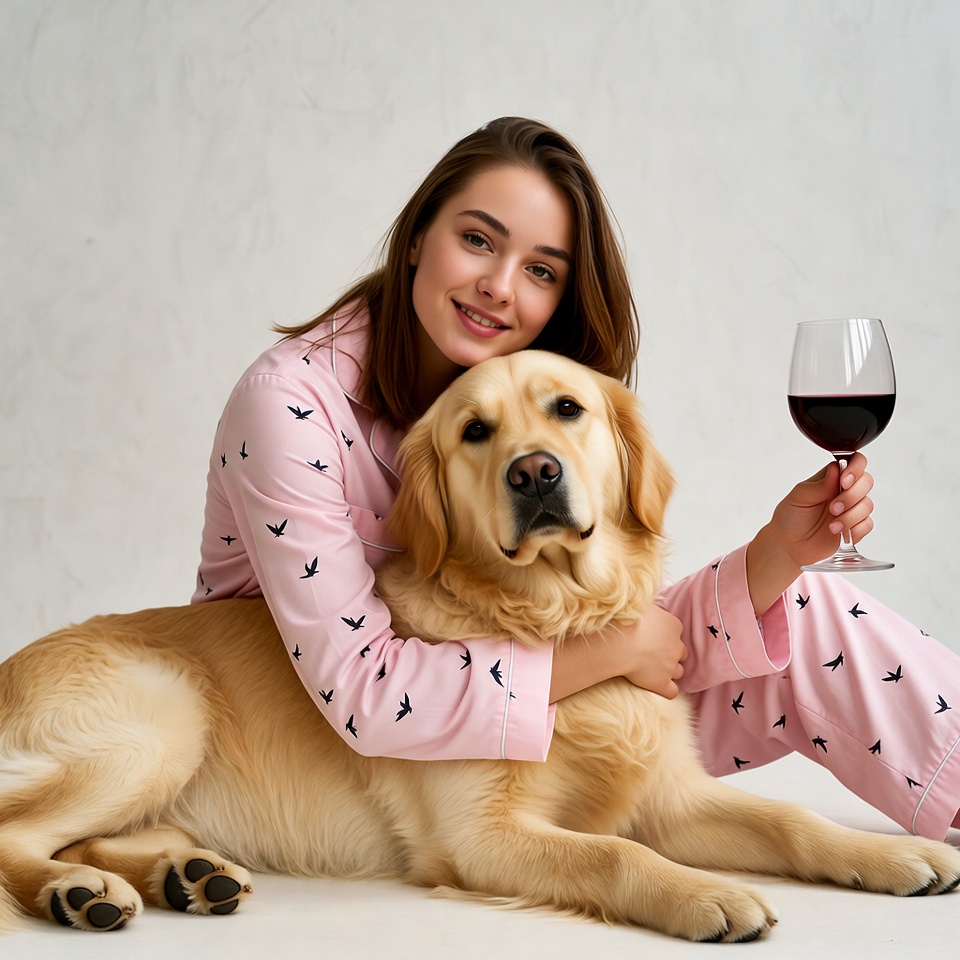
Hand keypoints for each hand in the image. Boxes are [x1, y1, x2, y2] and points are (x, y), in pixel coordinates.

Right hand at [549, 605, 686, 701]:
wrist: (620, 641)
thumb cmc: (627, 619)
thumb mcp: (641, 604)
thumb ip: (649, 605)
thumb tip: (645, 595)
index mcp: (674, 625)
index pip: (676, 632)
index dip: (666, 635)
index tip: (654, 636)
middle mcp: (676, 645)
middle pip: (681, 652)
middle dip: (671, 653)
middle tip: (655, 653)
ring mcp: (670, 666)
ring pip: (679, 671)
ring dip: (670, 670)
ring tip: (655, 669)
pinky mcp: (661, 683)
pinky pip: (672, 691)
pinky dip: (668, 690)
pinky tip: (659, 687)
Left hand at [746, 453, 875, 613]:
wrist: (789, 546)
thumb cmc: (790, 517)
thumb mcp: (799, 497)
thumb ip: (819, 485)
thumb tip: (837, 469)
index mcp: (830, 478)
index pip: (854, 462)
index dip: (855, 469)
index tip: (844, 482)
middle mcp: (843, 491)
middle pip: (866, 481)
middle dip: (851, 496)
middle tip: (833, 508)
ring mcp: (851, 509)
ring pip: (867, 504)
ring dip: (851, 516)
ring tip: (832, 526)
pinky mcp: (855, 527)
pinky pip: (868, 524)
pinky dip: (856, 529)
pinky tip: (840, 533)